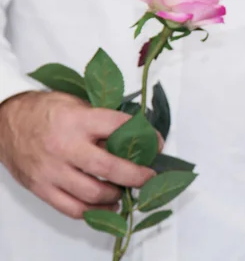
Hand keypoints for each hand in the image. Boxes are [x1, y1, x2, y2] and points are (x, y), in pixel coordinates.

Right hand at [0, 91, 162, 218]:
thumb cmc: (46, 111)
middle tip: (149, 176)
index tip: (157, 144)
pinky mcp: (41, 188)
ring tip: (127, 191)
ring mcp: (52, 171)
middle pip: (110, 167)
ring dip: (117, 195)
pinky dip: (95, 212)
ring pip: (93, 193)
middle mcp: (65, 146)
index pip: (118, 127)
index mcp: (77, 120)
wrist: (5, 120)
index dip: (144, 137)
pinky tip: (108, 206)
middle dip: (137, 175)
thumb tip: (136, 136)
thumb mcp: (77, 104)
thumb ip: (103, 121)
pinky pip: (73, 208)